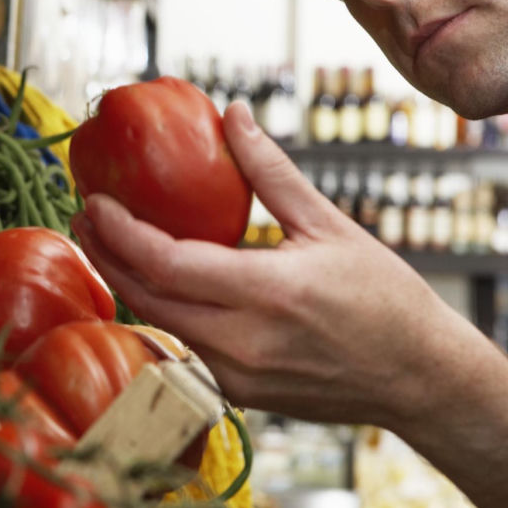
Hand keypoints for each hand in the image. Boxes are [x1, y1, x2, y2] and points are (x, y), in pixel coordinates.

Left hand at [72, 101, 469, 428]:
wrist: (422, 379)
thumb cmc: (384, 298)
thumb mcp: (328, 224)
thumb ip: (270, 169)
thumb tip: (234, 114)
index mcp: (267, 293)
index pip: (166, 263)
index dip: (120, 232)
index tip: (95, 202)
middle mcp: (244, 342)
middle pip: (147, 297)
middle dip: (107, 255)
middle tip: (86, 217)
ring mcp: (240, 375)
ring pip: (161, 324)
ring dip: (128, 282)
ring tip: (108, 242)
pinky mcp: (241, 393)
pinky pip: (185, 345)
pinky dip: (162, 310)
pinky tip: (154, 280)